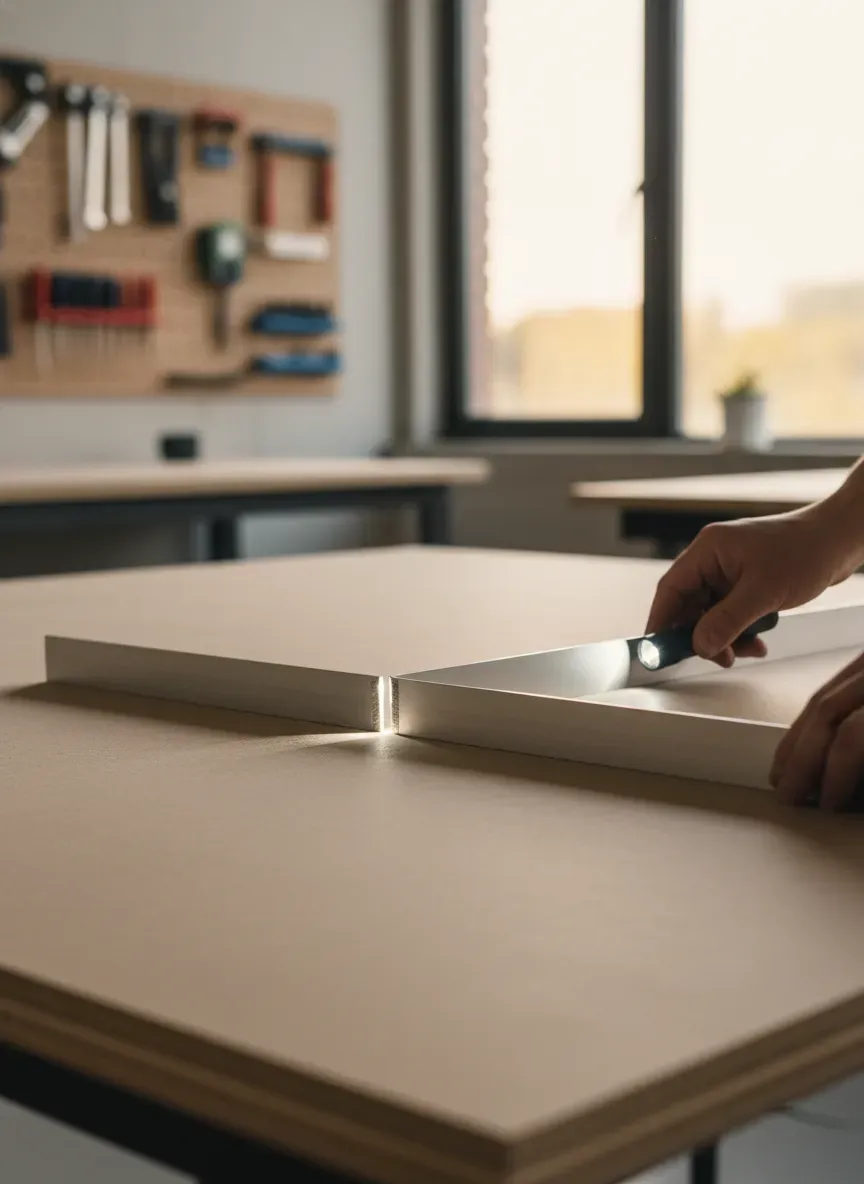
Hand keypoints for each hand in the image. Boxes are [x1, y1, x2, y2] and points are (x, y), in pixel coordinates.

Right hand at [646, 504, 860, 666]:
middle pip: (689, 605)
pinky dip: (742, 629)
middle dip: (702, 635)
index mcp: (708, 550)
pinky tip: (759, 640)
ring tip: (749, 649)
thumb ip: (727, 621)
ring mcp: (730, 570)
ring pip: (711, 613)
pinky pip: (731, 612)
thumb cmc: (805, 552)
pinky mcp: (746, 581)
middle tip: (719, 657)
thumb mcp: (763, 592)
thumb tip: (699, 646)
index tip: (659, 650)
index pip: (671, 589)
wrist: (840, 540)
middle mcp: (714, 558)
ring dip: (727, 636)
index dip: (662, 621)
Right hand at [771, 651, 863, 809]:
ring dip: (797, 741)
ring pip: (821, 697)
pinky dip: (811, 720)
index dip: (836, 774)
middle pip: (825, 711)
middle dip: (801, 759)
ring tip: (783, 776)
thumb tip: (853, 795)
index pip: (853, 735)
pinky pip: (831, 687)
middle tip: (788, 796)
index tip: (827, 804)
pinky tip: (803, 743)